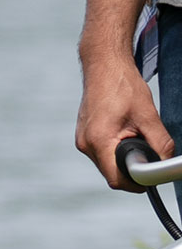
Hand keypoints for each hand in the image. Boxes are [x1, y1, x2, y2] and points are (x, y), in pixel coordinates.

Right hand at [75, 57, 173, 190]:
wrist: (103, 65)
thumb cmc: (123, 85)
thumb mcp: (147, 113)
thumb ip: (158, 140)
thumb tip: (165, 161)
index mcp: (99, 141)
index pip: (116, 178)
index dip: (135, 183)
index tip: (149, 181)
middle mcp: (86, 145)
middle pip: (110, 173)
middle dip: (130, 170)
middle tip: (148, 157)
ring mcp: (82, 142)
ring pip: (106, 164)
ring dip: (122, 159)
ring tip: (135, 140)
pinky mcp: (84, 137)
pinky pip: (101, 153)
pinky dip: (114, 150)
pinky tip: (124, 134)